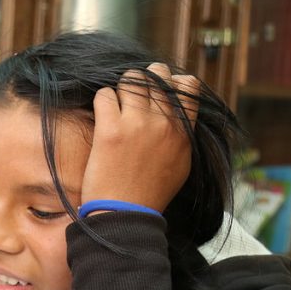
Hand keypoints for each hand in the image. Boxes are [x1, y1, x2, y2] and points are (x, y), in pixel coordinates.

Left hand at [81, 62, 199, 211]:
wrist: (125, 214)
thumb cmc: (150, 193)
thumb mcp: (182, 164)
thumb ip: (183, 135)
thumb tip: (180, 114)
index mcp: (183, 131)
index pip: (188, 85)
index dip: (172, 82)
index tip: (160, 92)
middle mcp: (164, 123)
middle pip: (157, 75)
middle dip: (145, 80)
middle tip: (134, 95)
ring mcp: (137, 124)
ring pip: (131, 79)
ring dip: (122, 89)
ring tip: (117, 106)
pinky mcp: (110, 130)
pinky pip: (105, 94)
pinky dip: (102, 101)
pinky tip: (102, 117)